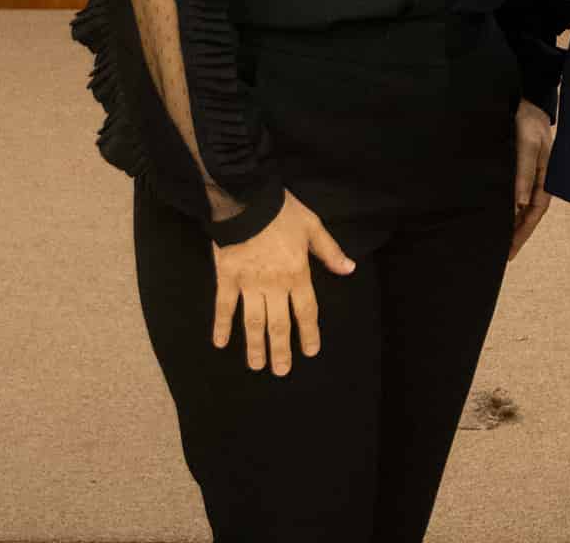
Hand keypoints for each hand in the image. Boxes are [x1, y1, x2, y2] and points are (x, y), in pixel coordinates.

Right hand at [214, 192, 356, 375]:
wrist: (245, 198)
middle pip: (278, 324)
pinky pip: (224, 306)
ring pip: (253, 321)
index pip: (306, 311)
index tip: (310, 352)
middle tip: (281, 371)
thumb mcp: (312, 226)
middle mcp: (273, 284)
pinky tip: (220, 343)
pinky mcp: (226, 278)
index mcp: (297, 273)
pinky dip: (222, 325)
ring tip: (257, 366)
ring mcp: (248, 284)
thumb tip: (349, 269)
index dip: (309, 333)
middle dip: (281, 350)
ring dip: (255, 346)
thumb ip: (329, 251)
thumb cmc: (281, 211)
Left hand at [508, 102, 554, 259]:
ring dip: (512, 223)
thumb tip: (520, 202)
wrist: (526, 104)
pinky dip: (507, 208)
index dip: (523, 232)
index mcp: (546, 179)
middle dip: (517, 234)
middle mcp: (539, 181)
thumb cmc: (529, 123)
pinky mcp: (519, 171)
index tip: (510, 250)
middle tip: (502, 255)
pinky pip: (514, 195)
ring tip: (498, 241)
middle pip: (528, 214)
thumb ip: (524, 172)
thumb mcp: (527, 146)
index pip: (535, 213)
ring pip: (521, 207)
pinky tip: (497, 215)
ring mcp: (530, 177)